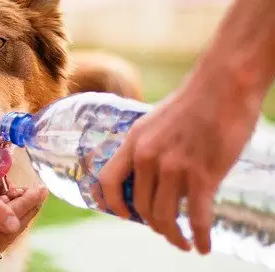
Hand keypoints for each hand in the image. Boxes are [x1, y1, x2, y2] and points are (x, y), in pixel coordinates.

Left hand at [98, 76, 261, 253]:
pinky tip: (202, 246)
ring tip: (182, 242)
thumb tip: (147, 172)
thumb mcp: (154, 122)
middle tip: (164, 229)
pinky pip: (196, 218)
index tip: (120, 215)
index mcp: (134, 141)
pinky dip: (199, 237)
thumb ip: (147, 146)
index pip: (108, 180)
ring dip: (173, 235)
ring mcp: (174, 167)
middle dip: (152, 223)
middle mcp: (148, 156)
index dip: (111, 203)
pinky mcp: (202, 175)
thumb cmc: (193, 102)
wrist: (223, 85)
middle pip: (140, 205)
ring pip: (165, 216)